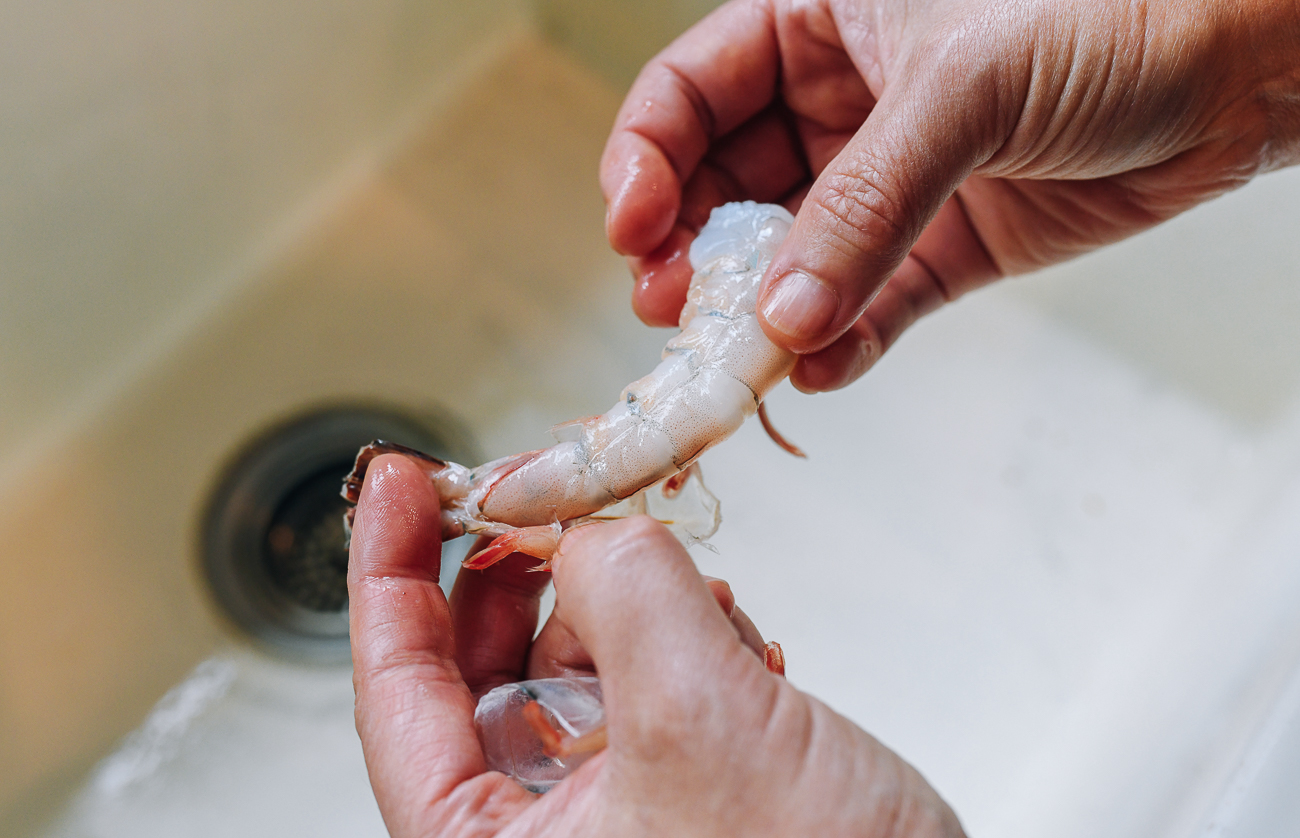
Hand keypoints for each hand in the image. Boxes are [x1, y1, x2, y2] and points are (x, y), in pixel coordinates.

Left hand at [348, 453, 964, 836]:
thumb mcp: (700, 725)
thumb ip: (630, 597)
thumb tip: (590, 531)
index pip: (398, 694)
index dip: (388, 572)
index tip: (399, 484)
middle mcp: (540, 834)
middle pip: (483, 669)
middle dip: (518, 572)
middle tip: (536, 490)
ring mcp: (614, 810)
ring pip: (574, 663)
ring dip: (617, 600)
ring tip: (674, 578)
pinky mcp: (683, 788)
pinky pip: (646, 680)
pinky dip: (675, 631)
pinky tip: (721, 625)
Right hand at [602, 0, 1299, 391]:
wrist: (1245, 64)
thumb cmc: (1110, 8)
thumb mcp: (963, 86)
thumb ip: (863, 201)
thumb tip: (780, 311)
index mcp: (817, 21)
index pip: (691, 94)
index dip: (648, 162)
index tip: (635, 230)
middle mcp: (839, 102)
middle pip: (724, 188)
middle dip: (693, 253)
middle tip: (677, 312)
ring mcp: (888, 181)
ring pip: (792, 260)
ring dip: (761, 314)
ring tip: (743, 358)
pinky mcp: (943, 246)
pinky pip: (872, 305)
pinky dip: (844, 341)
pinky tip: (818, 370)